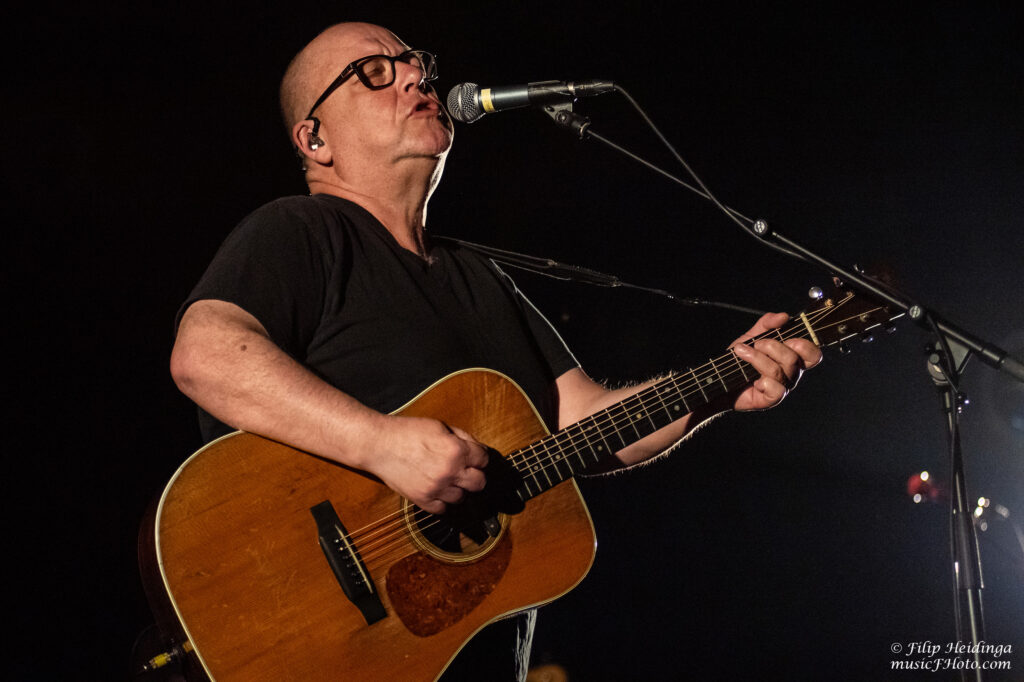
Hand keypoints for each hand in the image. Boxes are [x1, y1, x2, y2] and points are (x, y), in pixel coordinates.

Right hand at [364, 416, 488, 513]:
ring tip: (447, 479)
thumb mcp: (439, 426)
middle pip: (479, 483)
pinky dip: (442, 501)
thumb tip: (476, 449)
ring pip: (462, 497)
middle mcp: (449, 471)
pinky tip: (437, 489)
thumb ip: (462, 438)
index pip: (484, 459)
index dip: (479, 457)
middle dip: (475, 475)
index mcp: (456, 450)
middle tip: (466, 470)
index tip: (474, 457)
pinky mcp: (422, 499)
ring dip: (458, 488)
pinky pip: (442, 509)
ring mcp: (436, 488)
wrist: (379, 444)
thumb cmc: (406, 432)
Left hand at [729, 312, 821, 410]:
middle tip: (756, 344)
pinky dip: (762, 382)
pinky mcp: (771, 400)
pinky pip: (776, 389)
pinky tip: (752, 380)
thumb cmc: (740, 359)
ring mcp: (783, 388)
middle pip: (794, 359)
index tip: (786, 339)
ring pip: (779, 371)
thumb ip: (767, 324)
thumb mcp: (752, 336)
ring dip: (756, 358)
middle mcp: (791, 374)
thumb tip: (784, 317)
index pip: (814, 354)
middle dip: (771, 346)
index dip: (805, 345)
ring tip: (741, 352)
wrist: (721, 379)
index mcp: (792, 358)